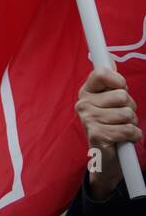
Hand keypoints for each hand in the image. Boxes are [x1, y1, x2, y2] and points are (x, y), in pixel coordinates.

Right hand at [76, 67, 139, 199]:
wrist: (106, 156)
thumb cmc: (111, 124)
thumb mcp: (110, 101)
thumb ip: (110, 81)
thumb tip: (109, 59)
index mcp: (86, 92)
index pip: (102, 73)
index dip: (118, 80)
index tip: (120, 88)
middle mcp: (83, 104)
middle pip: (122, 96)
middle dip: (130, 107)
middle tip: (121, 117)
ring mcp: (88, 120)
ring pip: (127, 114)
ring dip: (132, 123)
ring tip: (121, 128)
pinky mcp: (97, 135)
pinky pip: (128, 130)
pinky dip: (133, 136)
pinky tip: (123, 139)